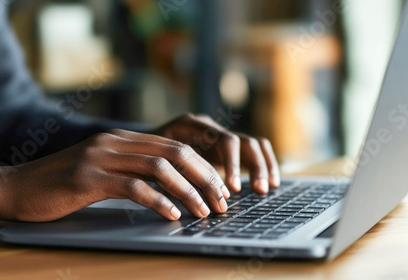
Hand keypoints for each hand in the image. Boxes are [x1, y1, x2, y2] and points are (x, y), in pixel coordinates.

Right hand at [0, 129, 230, 222]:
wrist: (17, 186)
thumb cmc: (61, 184)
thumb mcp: (101, 171)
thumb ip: (130, 171)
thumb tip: (168, 188)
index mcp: (122, 139)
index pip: (175, 147)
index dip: (203, 168)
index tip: (219, 189)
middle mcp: (115, 142)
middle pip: (175, 153)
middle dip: (204, 178)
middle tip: (222, 201)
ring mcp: (101, 157)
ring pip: (159, 168)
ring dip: (188, 191)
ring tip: (204, 211)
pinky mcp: (88, 178)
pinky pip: (133, 187)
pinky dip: (158, 201)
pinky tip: (172, 215)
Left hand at [152, 113, 279, 193]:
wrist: (138, 145)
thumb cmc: (142, 155)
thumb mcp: (153, 160)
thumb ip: (171, 171)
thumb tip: (187, 194)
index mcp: (192, 124)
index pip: (224, 140)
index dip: (232, 164)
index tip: (233, 187)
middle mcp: (209, 126)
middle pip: (242, 141)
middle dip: (254, 167)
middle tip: (258, 190)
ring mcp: (219, 134)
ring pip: (253, 144)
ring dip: (263, 166)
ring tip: (265, 189)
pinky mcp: (227, 147)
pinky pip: (254, 151)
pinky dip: (264, 165)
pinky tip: (270, 184)